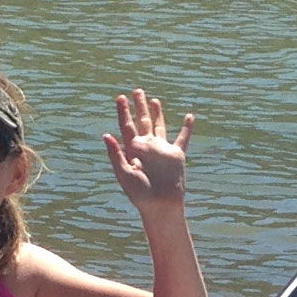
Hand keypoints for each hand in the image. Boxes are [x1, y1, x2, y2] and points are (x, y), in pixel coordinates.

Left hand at [102, 89, 192, 212]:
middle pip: (142, 121)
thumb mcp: (123, 173)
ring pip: (160, 126)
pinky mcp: (176, 155)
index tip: (120, 97)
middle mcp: (147, 147)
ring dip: (157, 114)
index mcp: (132, 150)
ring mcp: (162, 150)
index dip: (123, 111)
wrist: (160, 205)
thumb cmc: (139, 193)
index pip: (126, 126)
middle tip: (137, 91)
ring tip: (155, 101)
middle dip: (139, 106)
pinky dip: (187, 128)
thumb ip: (116, 154)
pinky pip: (183, 138)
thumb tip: (107, 134)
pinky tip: (189, 117)